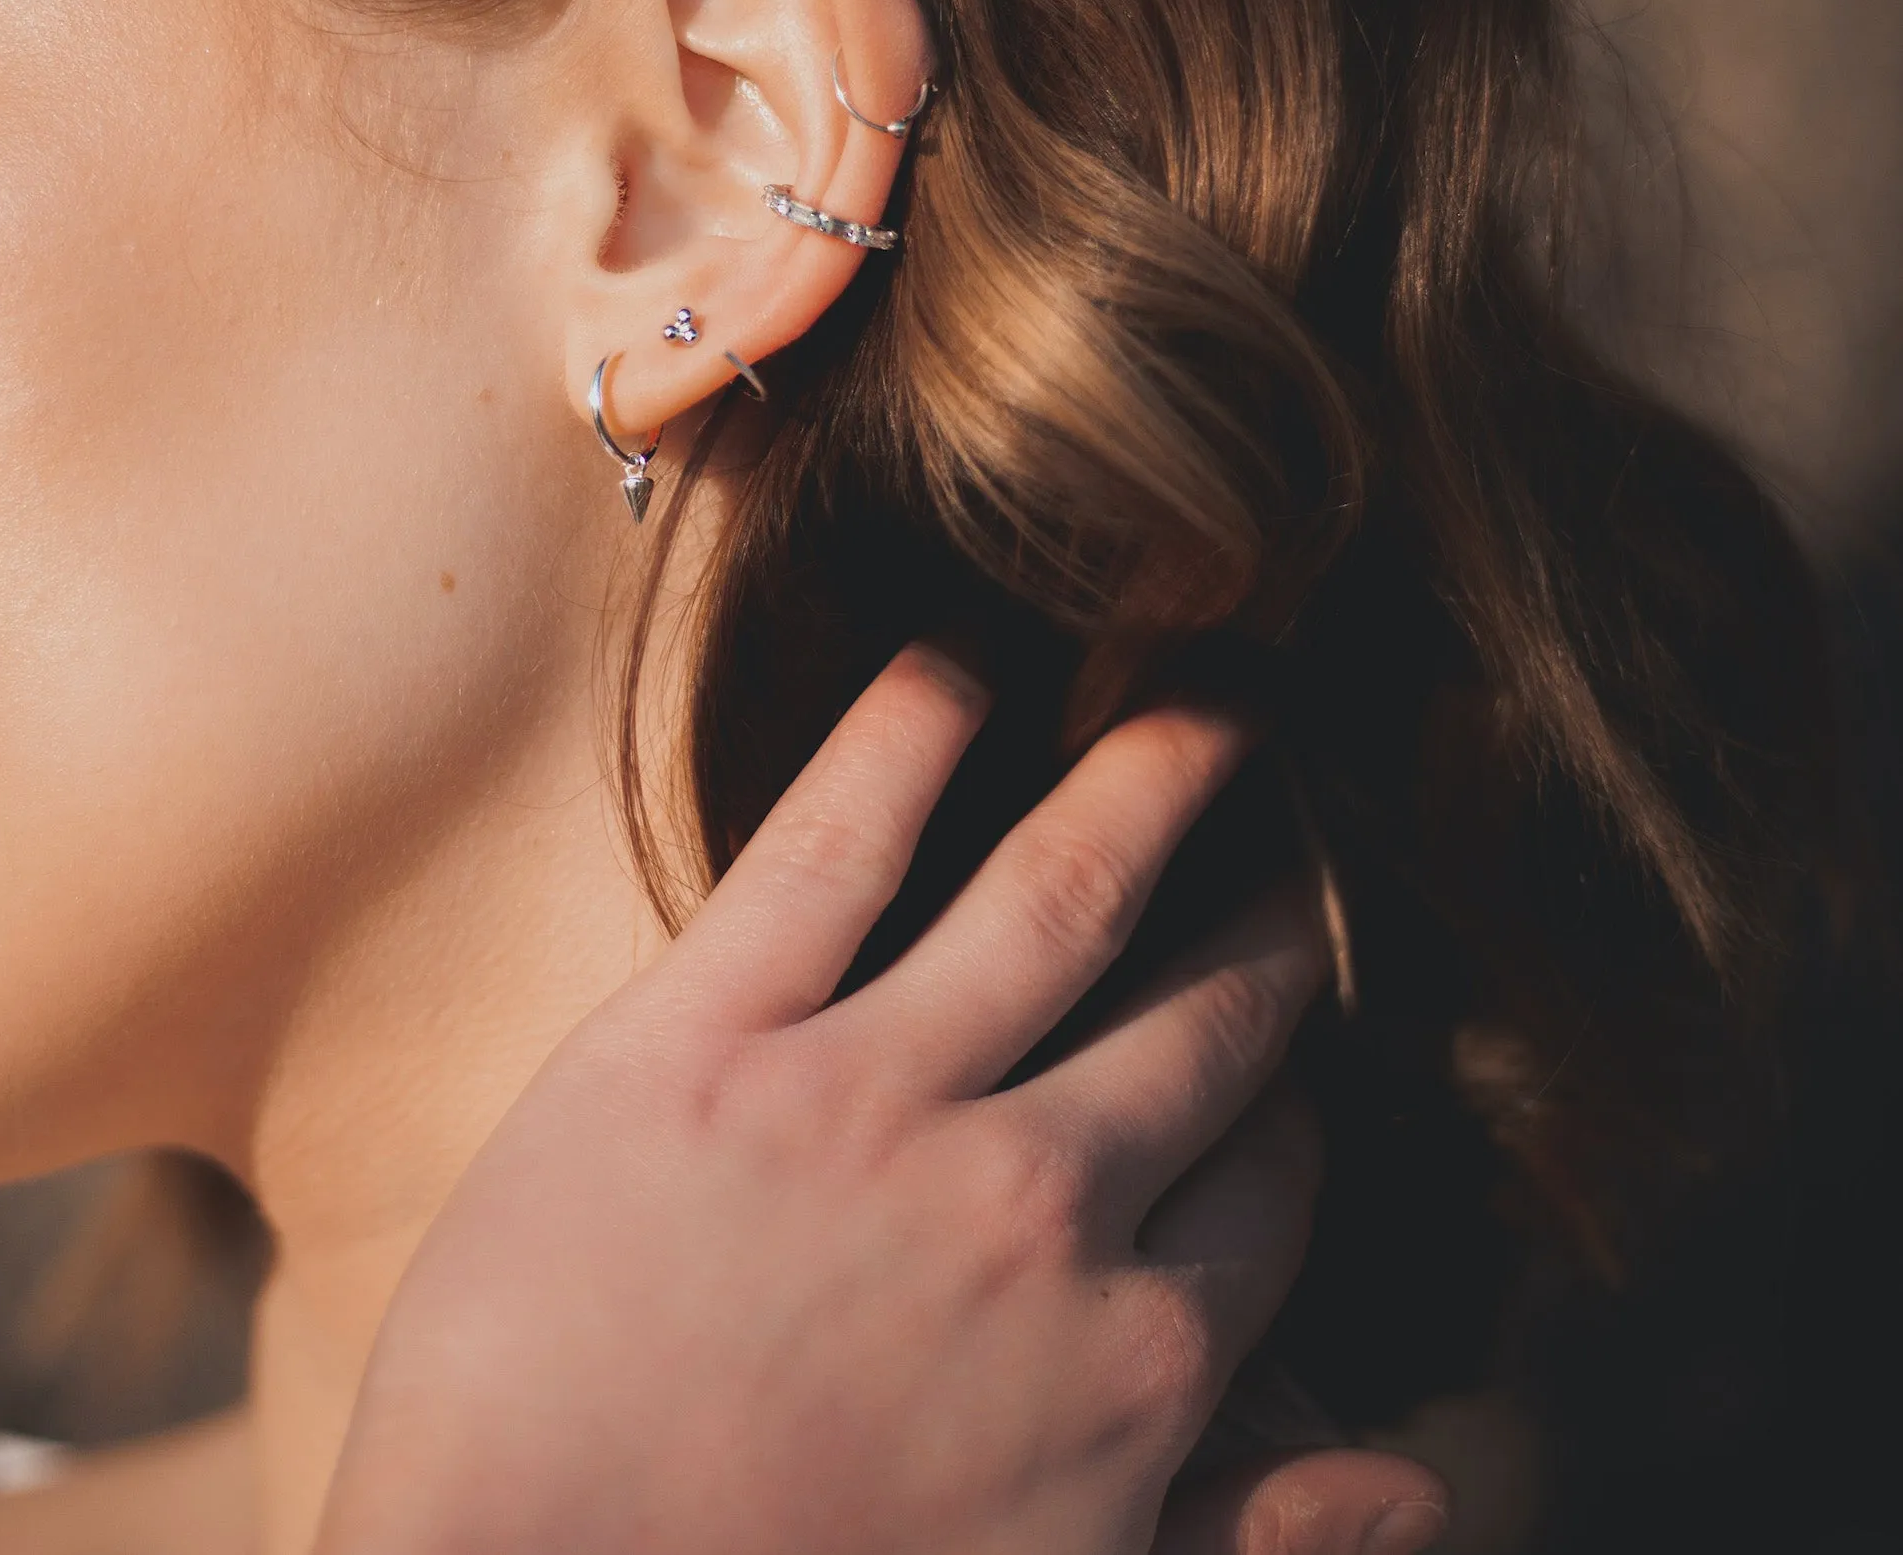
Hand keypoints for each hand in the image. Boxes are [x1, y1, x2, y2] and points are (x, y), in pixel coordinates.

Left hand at [315, 645, 1448, 1554]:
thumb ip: (1244, 1540)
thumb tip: (1419, 1483)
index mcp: (1130, 1359)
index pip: (1268, 1180)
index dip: (1286, 1098)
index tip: (1279, 1035)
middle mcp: (1038, 1205)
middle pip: (1204, 1021)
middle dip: (1264, 924)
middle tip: (1287, 842)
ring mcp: (873, 1100)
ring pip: (1066, 892)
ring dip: (1158, 775)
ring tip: (1212, 700)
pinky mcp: (708, 1034)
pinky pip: (834, 844)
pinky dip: (908, 733)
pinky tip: (956, 660)